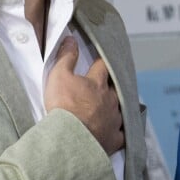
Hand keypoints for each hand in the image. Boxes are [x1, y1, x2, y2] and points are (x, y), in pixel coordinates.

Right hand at [44, 36, 124, 154]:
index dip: (101, 62)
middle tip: (105, 87)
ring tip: (107, 110)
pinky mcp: (114, 138)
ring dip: (113, 108)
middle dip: (110, 87)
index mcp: (98, 83)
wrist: (69, 138)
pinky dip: (116, 132)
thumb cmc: (63, 106)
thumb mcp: (59, 76)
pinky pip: (120, 134)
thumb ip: (66, 57)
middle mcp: (110, 99)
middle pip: (114, 89)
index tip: (100, 60)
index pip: (102, 66)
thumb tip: (71, 40)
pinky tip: (114, 132)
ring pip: (119, 110)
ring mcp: (114, 119)